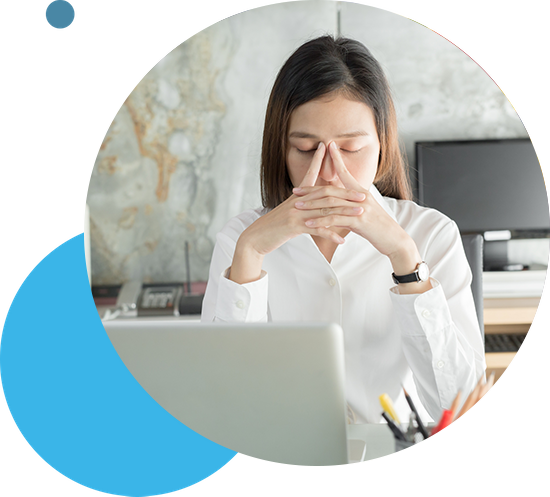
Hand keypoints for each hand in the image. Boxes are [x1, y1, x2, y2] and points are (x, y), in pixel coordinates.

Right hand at [238, 142, 362, 256]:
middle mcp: (297, 201)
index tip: (327, 147)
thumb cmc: (273, 226)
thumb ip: (300, 205)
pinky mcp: (294, 226)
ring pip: (325, 210)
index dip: (318, 160)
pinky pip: (317, 229)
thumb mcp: (287, 212)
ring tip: (359, 214)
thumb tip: (312, 201)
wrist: (256, 238)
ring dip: (344, 213)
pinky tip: (342, 239)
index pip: (309, 174)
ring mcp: (296, 213)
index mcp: (296, 196)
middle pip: (326, 194)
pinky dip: (330, 234)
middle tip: (363, 194)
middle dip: (346, 193)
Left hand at [293, 141, 421, 274]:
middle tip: (295, 190)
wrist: (394, 239)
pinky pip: (335, 220)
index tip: (327, 147)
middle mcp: (360, 197)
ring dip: (312, 205)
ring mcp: (359, 209)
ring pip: (330, 204)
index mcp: (361, 192)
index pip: (345, 172)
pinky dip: (320, 222)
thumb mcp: (364, 211)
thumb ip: (351, 204)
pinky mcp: (358, 222)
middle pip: (330, 190)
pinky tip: (309, 224)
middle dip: (311, 190)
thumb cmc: (378, 227)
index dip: (336, 159)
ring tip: (297, 207)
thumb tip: (338, 203)